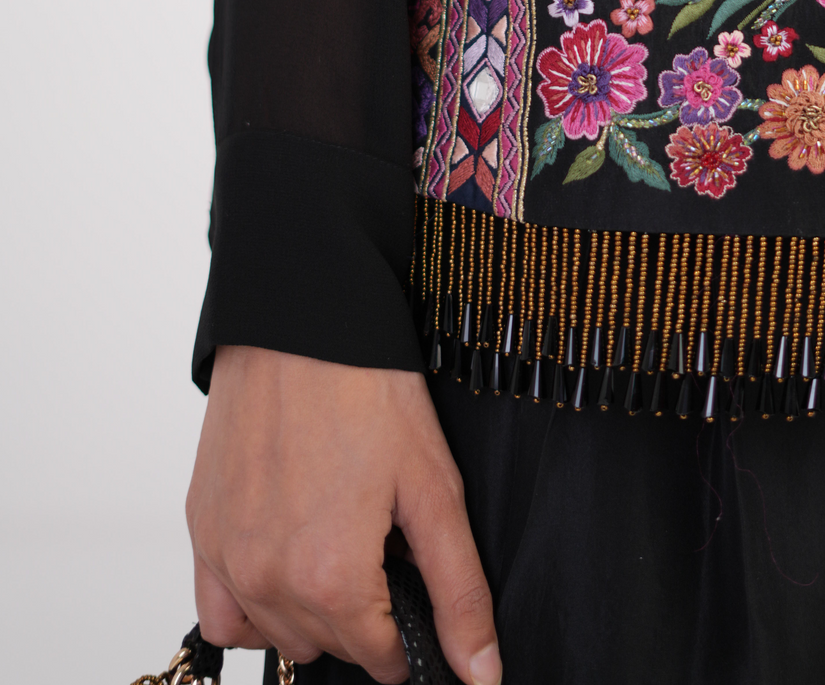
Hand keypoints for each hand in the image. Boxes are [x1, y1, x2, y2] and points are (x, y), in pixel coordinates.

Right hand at [187, 346, 500, 684]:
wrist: (301, 319)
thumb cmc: (367, 387)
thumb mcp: (433, 487)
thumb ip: (458, 590)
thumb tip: (480, 672)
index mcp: (330, 577)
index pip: (380, 658)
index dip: (409, 633)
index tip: (416, 594)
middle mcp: (267, 579)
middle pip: (328, 646)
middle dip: (364, 616)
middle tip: (382, 548)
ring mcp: (225, 556)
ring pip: (276, 633)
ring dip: (310, 610)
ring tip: (337, 543)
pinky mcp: (200, 528)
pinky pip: (219, 610)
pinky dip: (250, 605)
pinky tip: (283, 563)